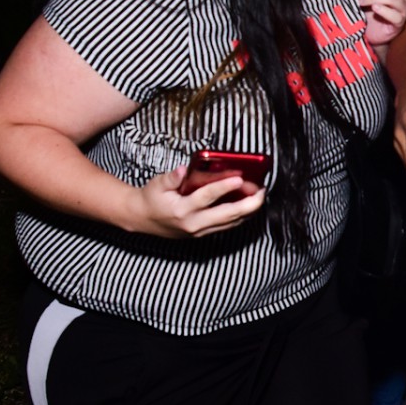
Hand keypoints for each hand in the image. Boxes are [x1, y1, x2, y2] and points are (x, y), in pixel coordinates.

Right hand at [123, 166, 265, 237]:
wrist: (143, 219)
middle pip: (227, 215)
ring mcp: (200, 231)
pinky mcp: (204, 234)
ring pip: (231, 222)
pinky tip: (249, 205)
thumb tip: (182, 170)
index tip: (239, 179)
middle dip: (248, 204)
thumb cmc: (152, 198)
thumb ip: (172, 178)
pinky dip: (240, 216)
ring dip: (248, 210)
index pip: (206, 198)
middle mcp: (194, 224)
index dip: (223, 188)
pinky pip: (227, 225)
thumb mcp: (157, 184)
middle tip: (262, 191)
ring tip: (260, 195)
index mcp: (182, 210)